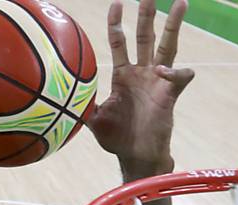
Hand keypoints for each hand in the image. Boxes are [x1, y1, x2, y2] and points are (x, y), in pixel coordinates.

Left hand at [88, 0, 193, 172]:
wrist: (136, 156)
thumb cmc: (116, 138)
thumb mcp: (93, 119)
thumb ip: (82, 104)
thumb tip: (57, 98)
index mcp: (123, 75)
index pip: (120, 41)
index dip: (117, 22)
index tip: (116, 2)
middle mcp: (142, 73)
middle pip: (146, 36)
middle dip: (147, 14)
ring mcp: (158, 81)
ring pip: (168, 46)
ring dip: (173, 26)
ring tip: (181, 3)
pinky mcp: (170, 94)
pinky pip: (180, 77)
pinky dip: (177, 71)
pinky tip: (165, 72)